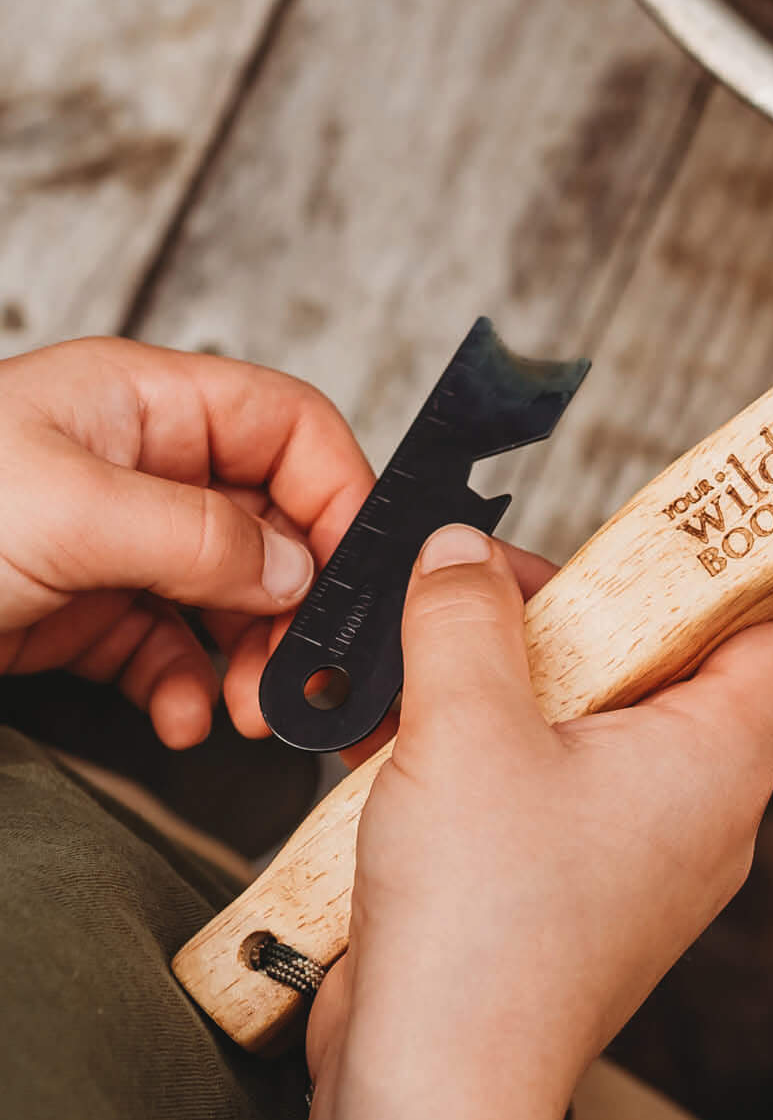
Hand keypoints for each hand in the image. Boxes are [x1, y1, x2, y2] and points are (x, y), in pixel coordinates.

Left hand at [0, 338, 373, 746]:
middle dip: (294, 597)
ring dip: (250, 653)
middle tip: (303, 664)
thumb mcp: (68, 512)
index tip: (357, 571)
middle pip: (267, 519)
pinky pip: (165, 648)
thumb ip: (199, 536)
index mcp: (142, 403)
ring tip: (250, 704)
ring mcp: (108, 542)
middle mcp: (137, 466)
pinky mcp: (77, 612)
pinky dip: (185, 687)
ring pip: (225, 593)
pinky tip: (179, 715)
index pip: (286, 426)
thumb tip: (294, 570)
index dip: (336, 493)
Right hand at [291, 526, 772, 1119]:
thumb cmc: (487, 932)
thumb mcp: (469, 724)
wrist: (436, 1092)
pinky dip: (488, 766)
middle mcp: (702, 814)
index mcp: (721, 758)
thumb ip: (469, 617)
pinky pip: (550, 801)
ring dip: (510, 697)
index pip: (765, 635)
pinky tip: (402, 752)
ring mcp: (643, 866)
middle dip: (571, 629)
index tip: (627, 549)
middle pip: (666, 672)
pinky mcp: (578, 904)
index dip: (705, 580)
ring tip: (430, 676)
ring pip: (595, 737)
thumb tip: (463, 555)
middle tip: (494, 604)